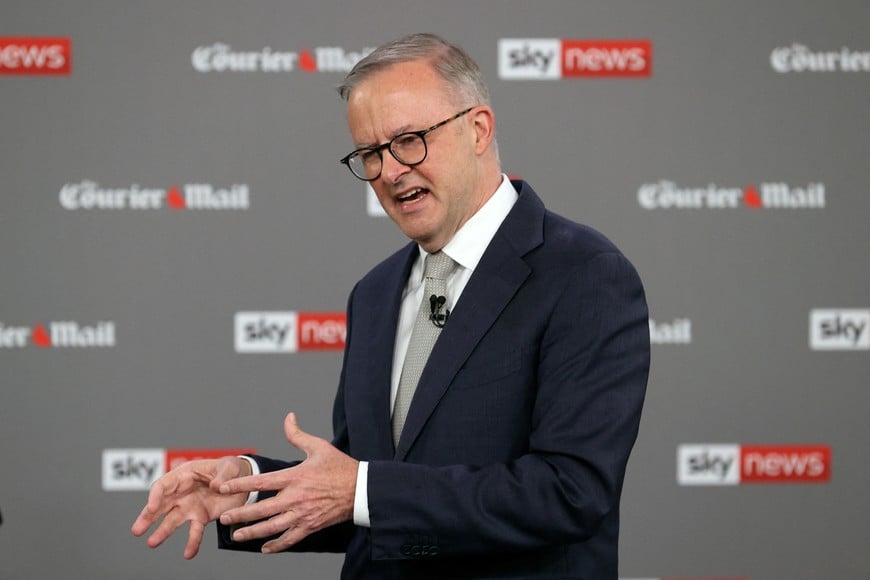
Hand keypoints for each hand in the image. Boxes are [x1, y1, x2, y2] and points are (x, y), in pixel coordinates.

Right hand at [131, 456, 251, 558]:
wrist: (241, 481)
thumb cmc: (231, 469)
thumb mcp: (230, 466)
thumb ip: (223, 475)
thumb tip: (216, 486)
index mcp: (185, 475)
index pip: (164, 485)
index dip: (156, 496)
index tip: (152, 507)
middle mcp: (182, 492)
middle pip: (160, 505)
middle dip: (147, 517)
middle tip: (137, 530)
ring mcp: (189, 506)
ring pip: (172, 520)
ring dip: (162, 532)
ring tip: (152, 543)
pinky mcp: (200, 517)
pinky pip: (194, 531)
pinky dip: (192, 543)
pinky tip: (188, 553)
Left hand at [217, 412, 358, 552]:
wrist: (361, 489)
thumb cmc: (340, 467)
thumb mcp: (319, 447)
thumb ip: (298, 435)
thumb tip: (288, 418)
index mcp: (295, 477)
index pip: (261, 482)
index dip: (240, 485)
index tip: (223, 488)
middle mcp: (296, 498)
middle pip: (261, 509)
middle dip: (240, 515)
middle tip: (224, 518)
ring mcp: (303, 514)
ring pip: (272, 527)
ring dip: (252, 533)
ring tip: (236, 536)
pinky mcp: (311, 526)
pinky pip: (290, 538)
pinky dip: (276, 544)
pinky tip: (265, 547)